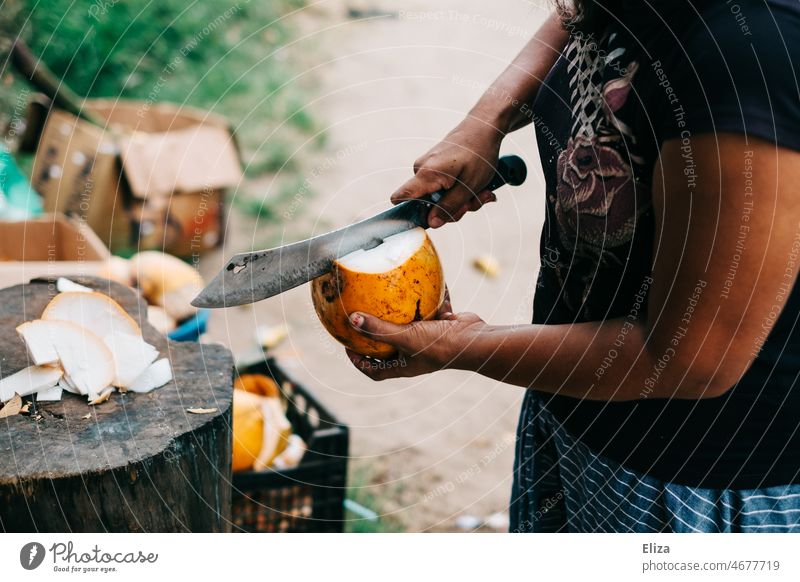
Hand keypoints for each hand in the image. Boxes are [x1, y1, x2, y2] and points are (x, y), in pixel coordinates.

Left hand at [345, 292, 486, 380]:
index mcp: (404, 365)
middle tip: (363, 318)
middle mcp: (415, 354)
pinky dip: (428, 296)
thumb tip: (352, 318)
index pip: (375, 371)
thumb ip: (379, 328)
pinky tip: (421, 278)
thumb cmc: (439, 345)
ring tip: (387, 298)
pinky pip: (432, 308)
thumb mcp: (405, 337)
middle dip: (376, 335)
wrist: (475, 341)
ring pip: (411, 326)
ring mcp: (430, 339)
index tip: (348, 347)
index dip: (359, 362)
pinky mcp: (443, 324)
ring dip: (401, 314)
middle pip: (390, 348)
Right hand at [390, 117, 502, 227]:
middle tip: (473, 202)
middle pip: (426, 204)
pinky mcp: (435, 167)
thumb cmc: (479, 154)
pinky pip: (443, 188)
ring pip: (439, 198)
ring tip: (480, 191)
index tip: (432, 218)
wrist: (485, 127)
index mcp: (426, 174)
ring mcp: (428, 168)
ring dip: (461, 201)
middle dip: (453, 209)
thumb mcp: (469, 187)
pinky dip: (460, 191)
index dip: (410, 213)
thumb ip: (449, 207)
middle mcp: (421, 170)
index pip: (401, 197)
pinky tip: (476, 187)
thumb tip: (432, 223)